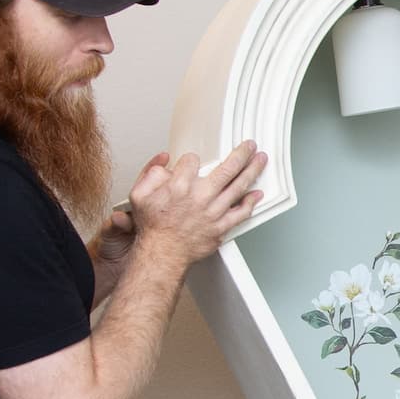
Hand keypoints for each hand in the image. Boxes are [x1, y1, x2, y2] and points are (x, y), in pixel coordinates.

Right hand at [127, 141, 267, 268]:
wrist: (162, 253)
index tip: (191, 163)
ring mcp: (213, 212)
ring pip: (238, 187)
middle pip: (227, 168)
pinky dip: (251, 203)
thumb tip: (164, 161)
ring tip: (260, 160)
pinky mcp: (221, 227)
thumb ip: (151, 173)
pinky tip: (257, 193)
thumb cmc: (153, 227)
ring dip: (252, 170)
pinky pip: (241, 213)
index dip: (191, 160)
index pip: (192, 160)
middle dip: (241, 153)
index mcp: (179, 185)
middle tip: (249, 145)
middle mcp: (200, 197)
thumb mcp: (139, 194)